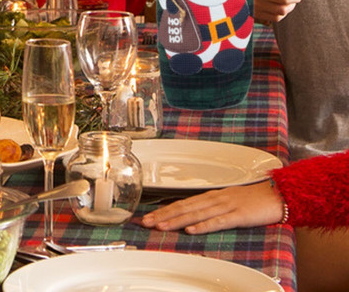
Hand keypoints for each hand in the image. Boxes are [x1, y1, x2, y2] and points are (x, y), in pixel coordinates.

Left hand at [142, 180, 283, 233]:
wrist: (279, 195)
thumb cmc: (254, 200)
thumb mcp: (229, 202)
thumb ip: (212, 208)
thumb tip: (195, 217)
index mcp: (211, 196)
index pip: (183, 203)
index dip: (165, 210)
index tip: (150, 216)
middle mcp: (215, 198)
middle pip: (184, 207)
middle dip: (164, 215)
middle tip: (146, 222)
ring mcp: (226, 205)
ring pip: (196, 213)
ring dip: (177, 220)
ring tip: (161, 226)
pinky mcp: (238, 215)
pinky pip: (218, 221)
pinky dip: (203, 225)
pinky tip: (191, 229)